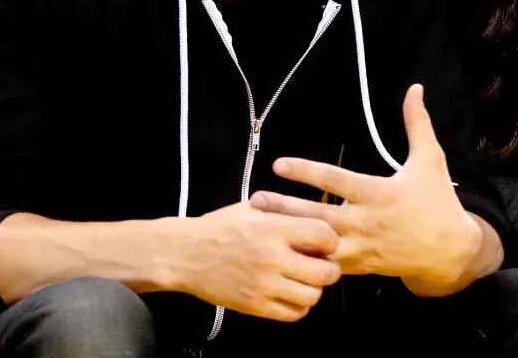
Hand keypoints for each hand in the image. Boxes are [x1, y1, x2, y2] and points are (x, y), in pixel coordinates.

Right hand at [172, 202, 340, 321]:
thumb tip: (316, 204)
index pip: (324, 235)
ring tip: (307, 280)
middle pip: (325, 271)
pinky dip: (299, 307)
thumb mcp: (253, 207)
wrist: (185, 254)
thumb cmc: (220, 226)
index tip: (326, 241)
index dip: (331, 239)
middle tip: (324, 264)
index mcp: (274, 229)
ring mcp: (263, 285)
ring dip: (315, 289)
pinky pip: (292, 314)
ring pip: (312, 296)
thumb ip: (285, 209)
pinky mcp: (254, 305)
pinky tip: (292, 294)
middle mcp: (272, 258)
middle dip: (330, 268)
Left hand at [250, 84, 482, 290]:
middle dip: (284, 208)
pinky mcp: (360, 267)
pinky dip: (305, 259)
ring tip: (257, 228)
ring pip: (318, 245)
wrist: (450, 251)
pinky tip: (281, 253)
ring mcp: (362, 248)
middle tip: (254, 200)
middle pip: (317, 215)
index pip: (335, 180)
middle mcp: (366, 222)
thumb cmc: (437, 201)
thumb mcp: (430, 159)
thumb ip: (417, 123)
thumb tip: (415, 87)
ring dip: (288, 236)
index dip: (305, 171)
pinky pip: (327, 265)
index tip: (278, 164)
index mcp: (378, 193)